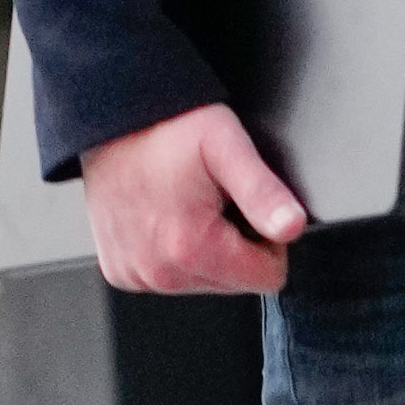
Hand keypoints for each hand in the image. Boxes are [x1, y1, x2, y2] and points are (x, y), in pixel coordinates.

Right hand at [81, 102, 308, 294]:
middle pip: (235, 283)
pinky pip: (171, 277)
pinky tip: (167, 215)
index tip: (247, 207)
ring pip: (205, 282)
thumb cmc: (168, 128)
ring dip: (206, 249)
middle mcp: (158, 271)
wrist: (112, 121)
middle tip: (214, 200)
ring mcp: (135, 274)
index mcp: (189, 248)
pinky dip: (176, 252)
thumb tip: (292, 227)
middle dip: (236, 244)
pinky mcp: (121, 272)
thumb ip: (264, 193)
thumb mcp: (227, 147)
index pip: (267, 278)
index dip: (270, 241)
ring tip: (188, 204)